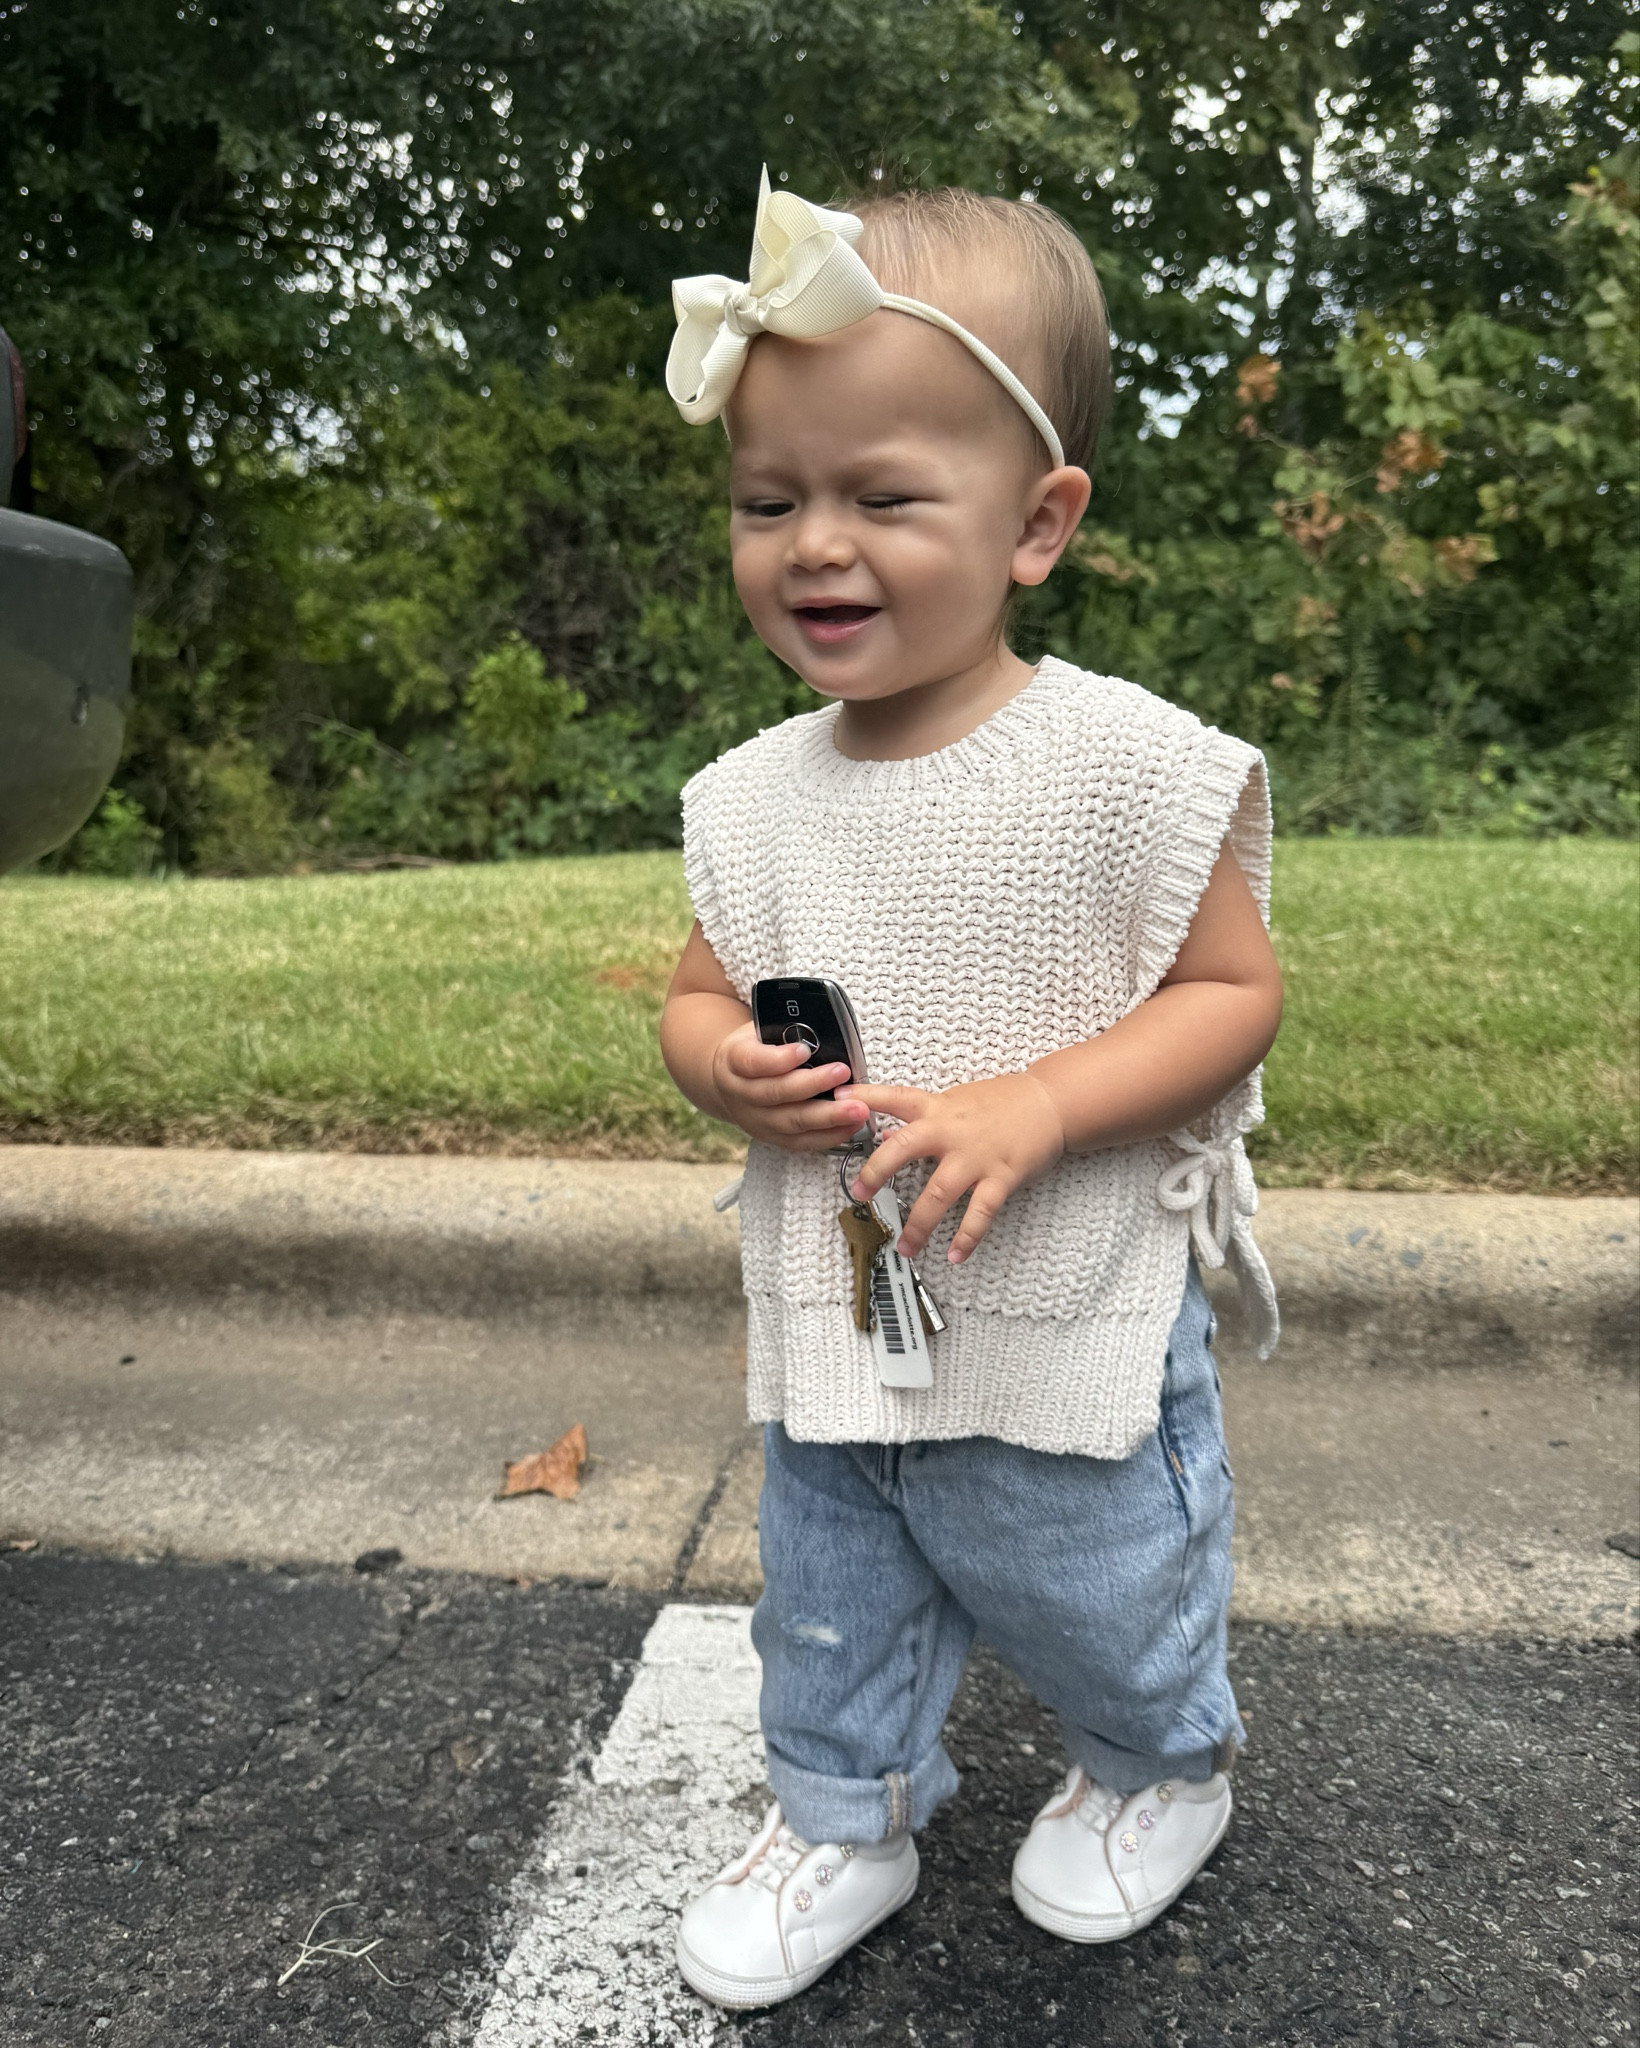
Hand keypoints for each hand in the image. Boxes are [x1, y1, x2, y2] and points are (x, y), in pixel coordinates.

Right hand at [709, 1022, 873, 1152]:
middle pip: (776, 1093)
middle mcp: (741, 1095)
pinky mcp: (773, 1138)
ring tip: (857, 1108)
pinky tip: (851, 1125)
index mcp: (734, 1061)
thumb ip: (784, 1029)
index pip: (753, 1062)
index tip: (804, 1049)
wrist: (732, 1082)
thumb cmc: (754, 1049)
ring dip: (828, 1116)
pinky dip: (829, 1135)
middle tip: (842, 1072)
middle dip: (812, 1085)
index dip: (779, 1059)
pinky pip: (802, 1142)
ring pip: (792, 1122)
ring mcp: (756, 1120)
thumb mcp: (759, 1030)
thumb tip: (822, 1028)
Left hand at [840, 1073, 1065, 1262]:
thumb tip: (885, 1134)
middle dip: (877, 1173)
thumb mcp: (958, 1101)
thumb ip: (922, 1119)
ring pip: (938, 1193)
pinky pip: (980, 1213)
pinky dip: (967, 1237)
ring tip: (905, 1247)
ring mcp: (976, 1156)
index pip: (895, 1098)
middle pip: (904, 1149)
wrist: (1051, 1102)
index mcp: (938, 1109)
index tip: (839, 1099)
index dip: (865, 1097)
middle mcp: (951, 1131)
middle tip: (858, 1194)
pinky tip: (955, 1255)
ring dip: (919, 1224)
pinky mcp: (1002, 1176)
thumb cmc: (1003, 1101)